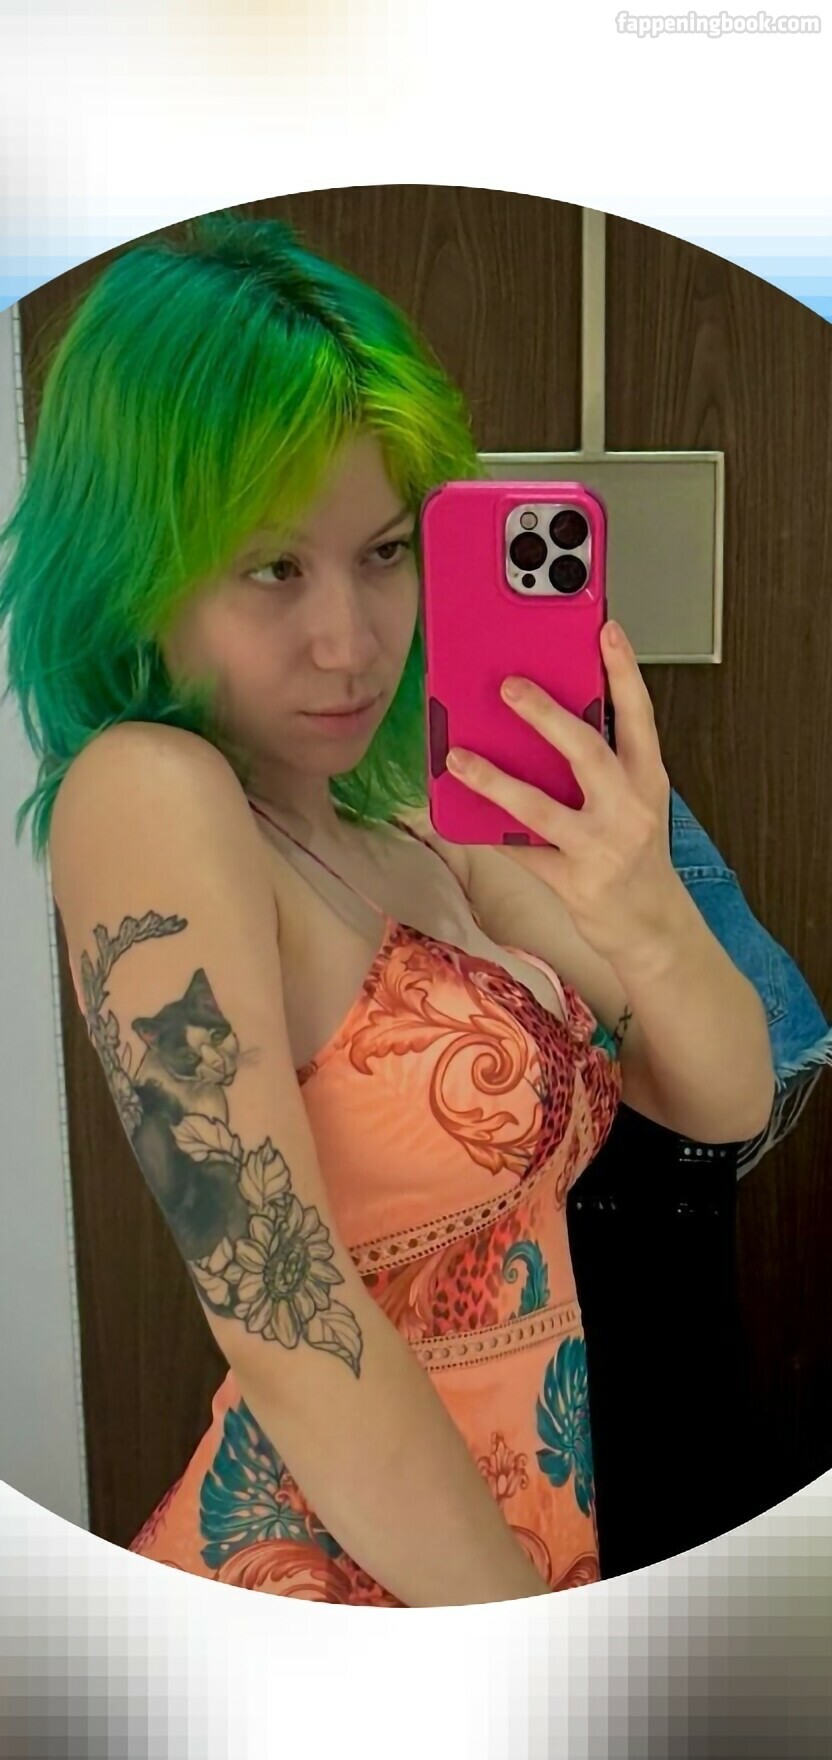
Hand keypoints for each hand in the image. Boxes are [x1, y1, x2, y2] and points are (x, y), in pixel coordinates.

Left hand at [445, 621, 680, 966]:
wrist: (652, 928)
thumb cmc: (636, 854)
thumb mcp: (634, 800)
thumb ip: (603, 762)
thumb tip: (548, 718)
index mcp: (647, 779)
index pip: (639, 716)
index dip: (624, 672)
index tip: (607, 630)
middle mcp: (629, 809)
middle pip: (587, 753)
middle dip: (547, 715)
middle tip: (510, 685)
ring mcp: (600, 848)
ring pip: (540, 807)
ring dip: (495, 779)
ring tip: (459, 756)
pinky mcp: (573, 882)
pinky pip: (521, 852)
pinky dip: (488, 834)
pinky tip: (457, 816)